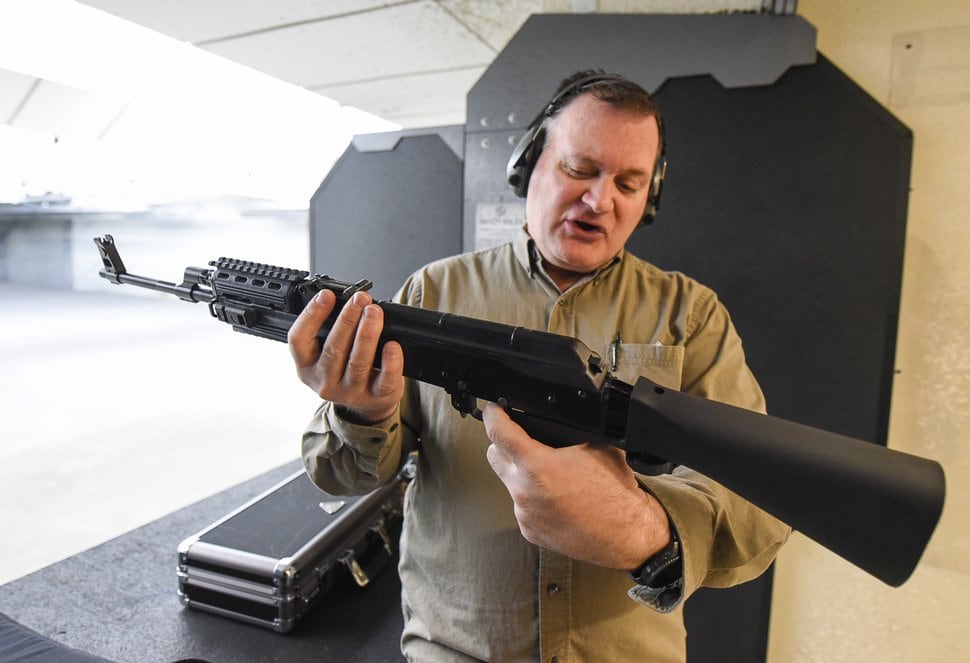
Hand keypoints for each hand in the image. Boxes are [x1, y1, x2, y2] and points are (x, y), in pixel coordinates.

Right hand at [288, 289, 403, 423]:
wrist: (366, 404)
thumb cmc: (345, 369)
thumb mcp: (326, 354)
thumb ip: (330, 331)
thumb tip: (346, 301)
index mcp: (306, 366)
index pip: (298, 339)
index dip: (311, 315)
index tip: (326, 295)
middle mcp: (324, 381)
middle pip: (333, 349)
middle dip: (347, 320)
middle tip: (359, 299)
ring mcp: (350, 392)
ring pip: (357, 363)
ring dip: (367, 334)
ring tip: (374, 313)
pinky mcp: (375, 398)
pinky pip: (384, 380)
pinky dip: (390, 362)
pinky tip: (392, 345)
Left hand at [483, 402, 670, 568]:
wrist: (628, 534)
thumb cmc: (615, 494)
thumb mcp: (595, 446)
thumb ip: (565, 433)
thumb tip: (552, 424)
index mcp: (538, 467)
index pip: (499, 433)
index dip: (494, 416)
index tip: (494, 411)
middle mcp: (525, 492)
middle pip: (495, 456)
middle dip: (506, 446)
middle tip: (523, 442)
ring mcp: (525, 514)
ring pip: (510, 483)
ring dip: (523, 476)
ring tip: (552, 477)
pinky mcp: (530, 531)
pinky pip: (523, 507)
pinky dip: (534, 499)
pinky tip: (556, 499)